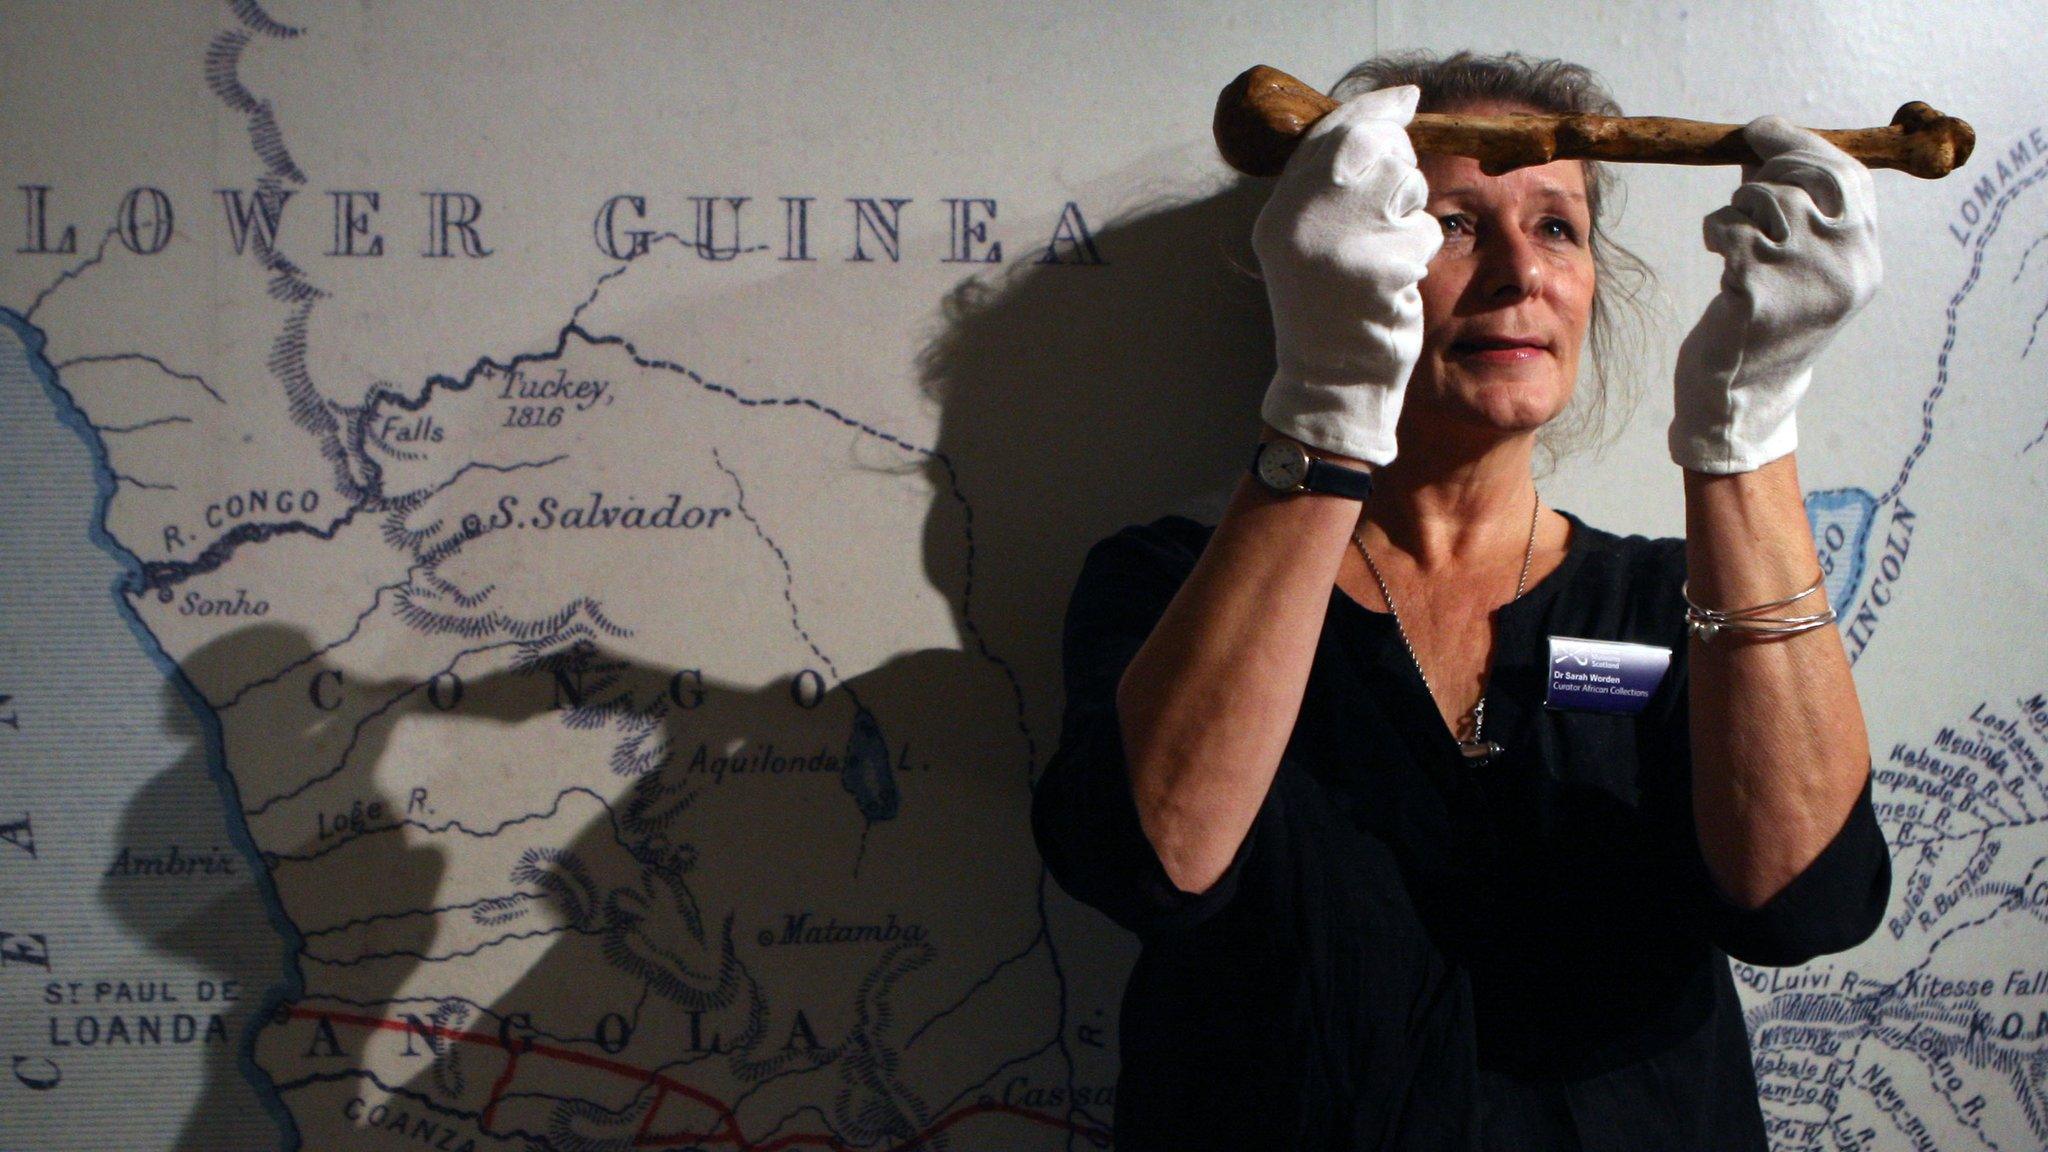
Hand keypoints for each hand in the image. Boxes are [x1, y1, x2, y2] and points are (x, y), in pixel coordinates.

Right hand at [1254, 84, 1442, 466]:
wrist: (1331, 384)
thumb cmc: (1331, 313)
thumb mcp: (1309, 246)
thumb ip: (1328, 192)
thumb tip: (1381, 122)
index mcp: (1281, 214)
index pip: (1328, 134)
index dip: (1372, 110)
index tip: (1406, 101)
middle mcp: (1301, 222)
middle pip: (1372, 148)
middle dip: (1398, 165)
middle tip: (1396, 204)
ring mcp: (1337, 245)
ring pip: (1405, 186)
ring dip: (1411, 214)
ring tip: (1390, 253)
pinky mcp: (1377, 270)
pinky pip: (1422, 233)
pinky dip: (1421, 253)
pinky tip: (1399, 281)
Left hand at [1669, 115, 1881, 473]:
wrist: (1742, 397)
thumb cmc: (1766, 322)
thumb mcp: (1802, 265)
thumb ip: (1798, 208)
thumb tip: (1763, 147)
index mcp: (1865, 257)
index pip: (1847, 176)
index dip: (1801, 144)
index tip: (1762, 131)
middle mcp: (1846, 267)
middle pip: (1805, 178)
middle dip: (1765, 174)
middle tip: (1741, 192)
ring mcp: (1803, 279)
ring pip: (1761, 201)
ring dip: (1734, 209)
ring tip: (1731, 239)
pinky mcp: (1757, 293)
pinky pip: (1729, 229)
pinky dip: (1716, 231)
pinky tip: (1718, 255)